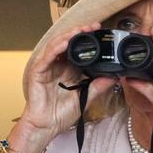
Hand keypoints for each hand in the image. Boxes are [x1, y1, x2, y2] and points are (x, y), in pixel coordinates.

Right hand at [17, 23, 115, 152]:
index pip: (78, 49)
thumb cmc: (62, 113)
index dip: (89, 39)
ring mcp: (47, 67)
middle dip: (81, 33)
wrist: (47, 126)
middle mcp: (58, 65)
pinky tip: (65, 41)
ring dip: (69, 36)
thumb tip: (115, 77)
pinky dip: (56, 47)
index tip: (102, 33)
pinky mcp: (38, 71)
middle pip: (68, 42)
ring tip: (81, 30)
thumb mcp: (86, 98)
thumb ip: (98, 86)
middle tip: (95, 26)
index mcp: (69, 69)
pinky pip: (47, 56)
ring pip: (57, 45)